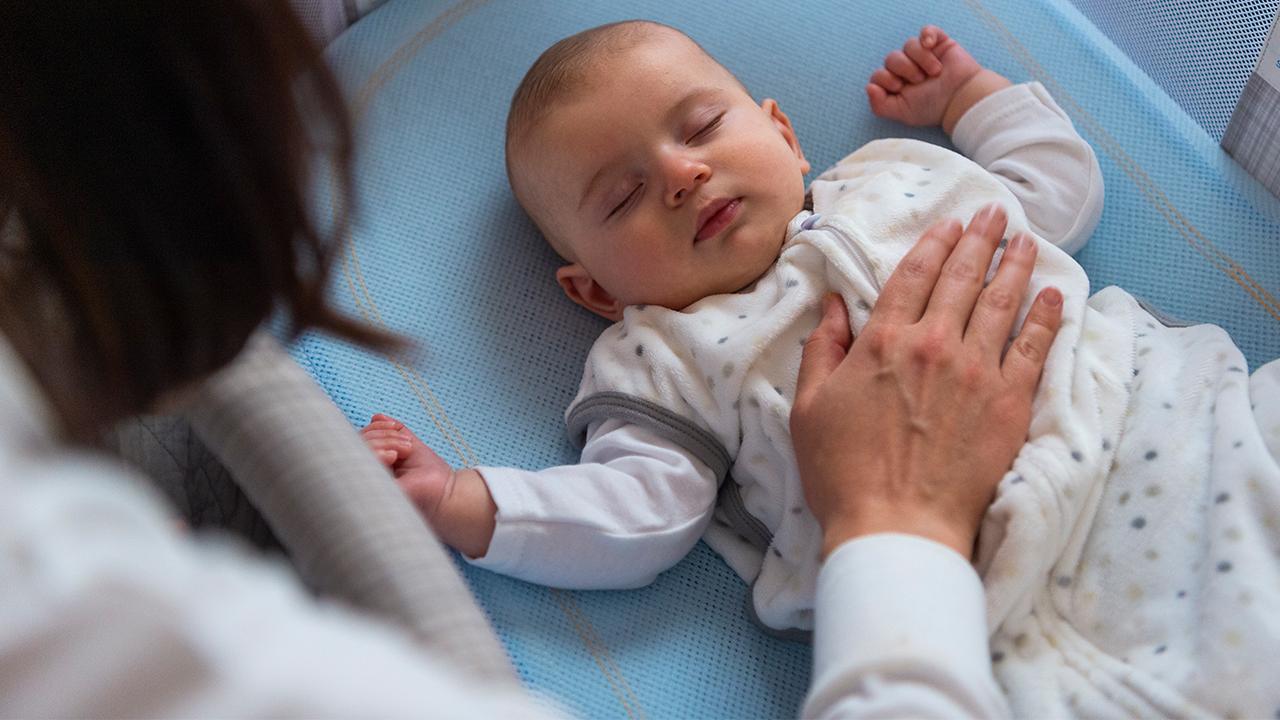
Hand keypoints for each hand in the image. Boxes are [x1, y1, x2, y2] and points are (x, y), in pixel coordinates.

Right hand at [361, 413, 453, 519]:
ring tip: (405, 451)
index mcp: (373, 463)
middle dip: (383, 435)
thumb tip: (376, 416)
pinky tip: (393, 456)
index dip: (375, 428)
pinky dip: (377, 454)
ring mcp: (365, 483)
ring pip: (358, 450)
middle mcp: (366, 473)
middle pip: (357, 443)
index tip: (395, 426)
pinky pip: (360, 466)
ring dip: (385, 442)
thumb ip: (393, 432)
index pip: (359, 440)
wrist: (445, 493)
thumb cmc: (429, 473)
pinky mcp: (368, 492)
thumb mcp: (409, 444)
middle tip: (407, 445)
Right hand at [792, 205, 1062, 558]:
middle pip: (962, 278)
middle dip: (979, 239)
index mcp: (884, 342)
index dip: (934, 244)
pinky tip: (1055, 294)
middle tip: (995, 214)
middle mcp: (935, 344)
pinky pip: (1035, 347)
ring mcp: (978, 372)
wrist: (897, 525)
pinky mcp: (1010, 403)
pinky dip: (1046, 316)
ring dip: (1015, 264)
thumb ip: (823, 350)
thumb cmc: (843, 472)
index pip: (914, 275)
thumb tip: (833, 305)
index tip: (950, 223)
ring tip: (1026, 239)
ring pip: (1002, 302)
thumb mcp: (809, 407)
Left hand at [866, 26, 1008, 133]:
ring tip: (934, 72)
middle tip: (919, 81)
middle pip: (891, 58)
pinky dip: (927, 35)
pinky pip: (926, 30)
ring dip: (920, 59)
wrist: (962, 99)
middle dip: (903, 69)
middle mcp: (908, 68)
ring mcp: (923, 55)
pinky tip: (931, 45)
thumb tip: (868, 87)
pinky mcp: (939, 43)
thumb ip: (880, 105)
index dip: (885, 79)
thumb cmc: (933, 108)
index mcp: (897, 84)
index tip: (900, 88)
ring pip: (909, 45)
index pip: (878, 75)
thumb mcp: (903, 113)